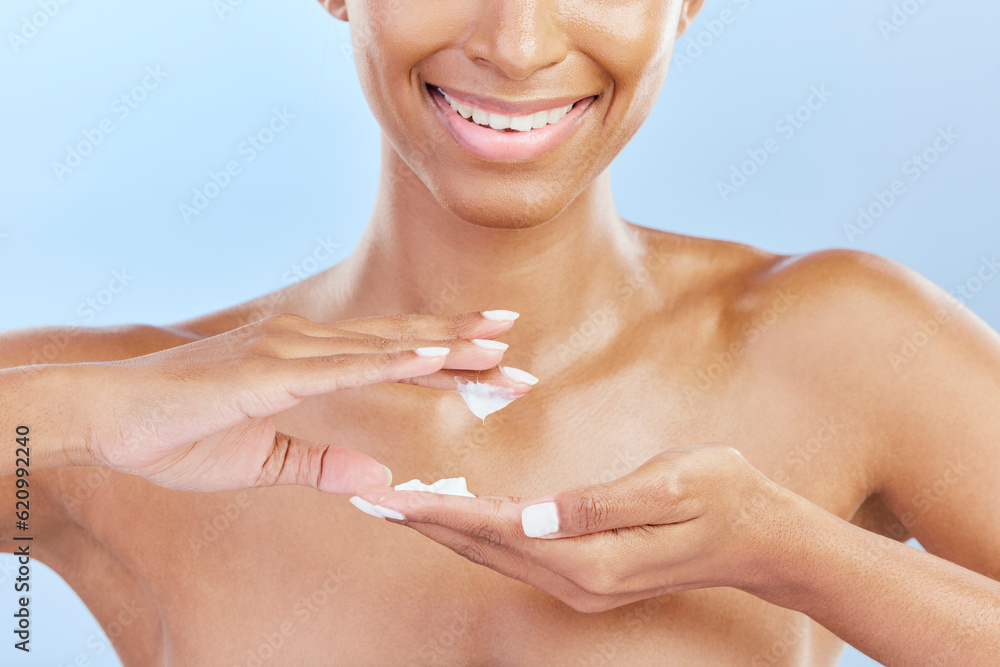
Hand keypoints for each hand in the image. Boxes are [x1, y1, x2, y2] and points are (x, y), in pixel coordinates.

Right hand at [57, 311, 533, 493]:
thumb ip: (320, 464)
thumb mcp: (262, 460)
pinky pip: (345, 367)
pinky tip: (434, 357)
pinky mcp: (270, 371)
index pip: (391, 356)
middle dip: (463, 345)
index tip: (494, 359)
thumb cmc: (176, 433)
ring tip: (497, 344)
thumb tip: (375, 479)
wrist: (106, 417)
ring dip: (444, 346)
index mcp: (305, 359)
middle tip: (519, 345)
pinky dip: (394, 361)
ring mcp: (290, 351)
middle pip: (400, 342)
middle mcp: (305, 343)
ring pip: (384, 347)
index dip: (445, 357)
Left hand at [352, 443, 794, 612]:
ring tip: (399, 504)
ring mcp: (581, 583)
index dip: (439, 511)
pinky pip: (516, 553)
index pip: (497, 531)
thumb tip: (530, 515)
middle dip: (423, 523)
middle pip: (483, 549)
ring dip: (444, 530)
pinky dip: (478, 532)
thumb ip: (598, 503)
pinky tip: (457, 515)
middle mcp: (577, 580)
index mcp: (592, 557)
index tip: (389, 496)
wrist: (760, 536)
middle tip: (370, 500)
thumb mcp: (670, 484)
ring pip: (494, 554)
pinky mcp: (585, 574)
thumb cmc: (722, 494)